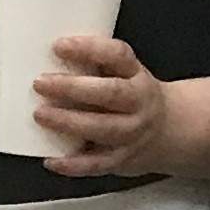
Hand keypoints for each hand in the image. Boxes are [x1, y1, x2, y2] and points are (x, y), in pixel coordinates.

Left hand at [32, 34, 177, 176]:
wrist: (167, 130)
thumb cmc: (132, 97)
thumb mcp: (125, 75)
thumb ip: (94, 67)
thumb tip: (44, 60)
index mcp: (137, 76)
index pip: (118, 56)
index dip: (90, 49)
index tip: (59, 45)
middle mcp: (139, 103)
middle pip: (111, 93)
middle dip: (73, 88)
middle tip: (41, 83)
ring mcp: (132, 133)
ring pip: (103, 128)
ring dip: (70, 122)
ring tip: (41, 114)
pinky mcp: (122, 159)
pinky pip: (97, 164)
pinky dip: (73, 164)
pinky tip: (52, 160)